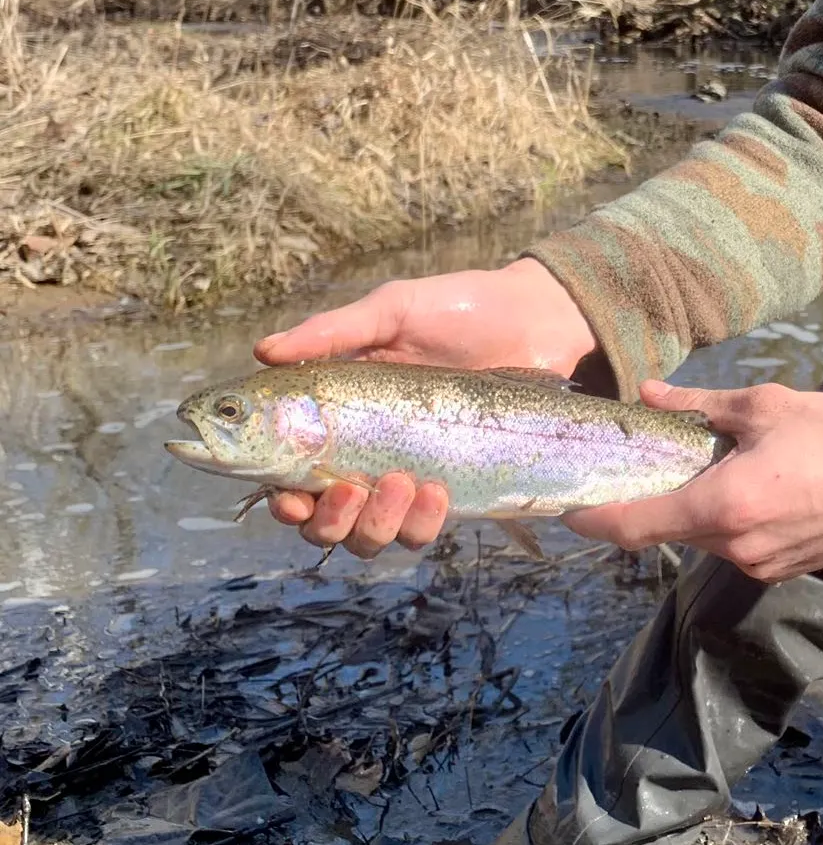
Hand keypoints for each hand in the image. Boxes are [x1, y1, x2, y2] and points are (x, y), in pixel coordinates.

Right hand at [253, 259, 597, 557]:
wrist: (536, 319)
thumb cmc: (458, 308)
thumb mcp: (393, 310)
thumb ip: (334, 332)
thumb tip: (263, 351)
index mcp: (338, 414)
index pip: (290, 473)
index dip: (280, 498)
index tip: (288, 499)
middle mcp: (367, 453)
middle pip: (324, 521)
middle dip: (327, 522)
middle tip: (348, 491)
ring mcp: (410, 474)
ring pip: (371, 536)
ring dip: (375, 524)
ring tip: (400, 482)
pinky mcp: (454, 486)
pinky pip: (423, 527)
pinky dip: (422, 521)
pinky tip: (436, 491)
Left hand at [563, 380, 822, 580]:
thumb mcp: (763, 406)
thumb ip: (698, 406)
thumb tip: (649, 393)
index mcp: (723, 506)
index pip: (634, 525)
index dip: (591, 519)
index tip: (562, 508)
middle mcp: (735, 548)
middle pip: (667, 530)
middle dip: (648, 501)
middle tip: (636, 465)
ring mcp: (760, 566)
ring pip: (701, 539)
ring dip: (692, 508)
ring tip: (703, 468)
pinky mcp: (782, 570)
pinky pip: (734, 546)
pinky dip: (724, 520)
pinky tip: (745, 486)